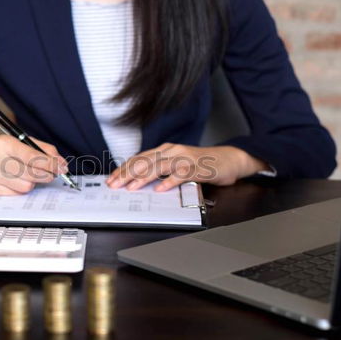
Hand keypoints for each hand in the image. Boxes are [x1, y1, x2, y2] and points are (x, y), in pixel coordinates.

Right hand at [0, 135, 67, 195]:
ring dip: (32, 182)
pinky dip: (21, 187)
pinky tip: (14, 179)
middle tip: (52, 173)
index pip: (33, 157)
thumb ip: (44, 150)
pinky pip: (16, 194)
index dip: (51, 164)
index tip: (62, 168)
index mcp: (4, 143)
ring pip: (26, 187)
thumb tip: (61, 164)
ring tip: (26, 173)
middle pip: (31, 174)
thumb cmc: (2, 149)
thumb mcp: (21, 141)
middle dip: (46, 174)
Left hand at [106, 143, 267, 191]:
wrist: (229, 159)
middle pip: (145, 161)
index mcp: (165, 150)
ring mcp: (184, 158)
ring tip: (132, 187)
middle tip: (115, 185)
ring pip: (160, 166)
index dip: (124, 169)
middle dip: (127, 174)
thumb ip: (160, 169)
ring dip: (144, 177)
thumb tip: (138, 180)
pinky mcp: (197, 167)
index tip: (111, 179)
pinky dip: (170, 181)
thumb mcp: (176, 165)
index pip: (139, 159)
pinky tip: (160, 189)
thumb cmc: (201, 164)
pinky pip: (181, 174)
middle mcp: (172, 151)